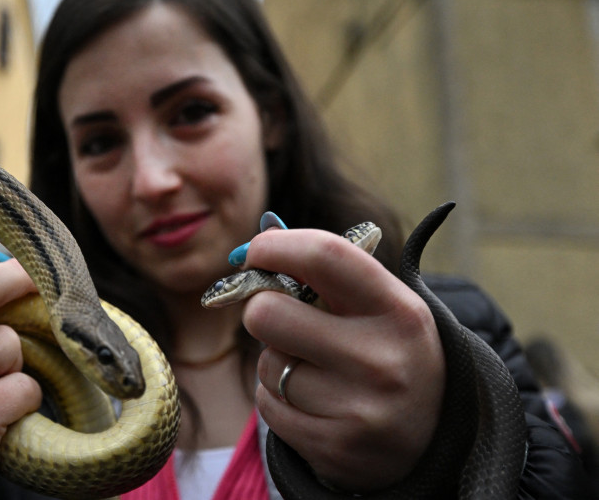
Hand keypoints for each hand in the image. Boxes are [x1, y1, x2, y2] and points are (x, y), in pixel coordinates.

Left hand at [240, 228, 445, 491]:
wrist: (432, 438)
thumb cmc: (390, 350)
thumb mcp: (382, 305)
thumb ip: (328, 272)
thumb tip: (260, 238)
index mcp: (399, 311)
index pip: (323, 256)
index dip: (275, 246)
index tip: (256, 252)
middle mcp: (382, 360)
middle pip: (268, 313)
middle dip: (261, 308)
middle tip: (279, 315)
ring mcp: (358, 410)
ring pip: (267, 363)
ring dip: (276, 360)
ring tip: (316, 368)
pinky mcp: (332, 448)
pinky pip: (267, 405)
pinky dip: (277, 397)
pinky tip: (314, 401)